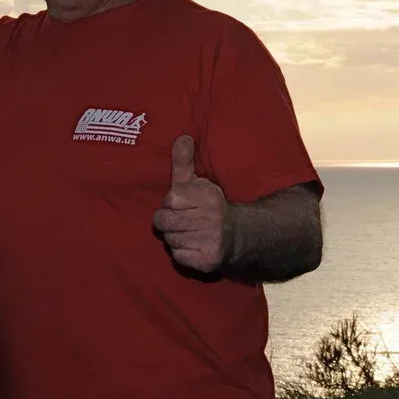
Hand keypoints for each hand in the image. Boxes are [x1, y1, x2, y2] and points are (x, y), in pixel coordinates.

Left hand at [152, 135, 232, 272]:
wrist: (235, 237)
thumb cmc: (206, 207)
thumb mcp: (195, 182)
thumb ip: (183, 162)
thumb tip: (181, 138)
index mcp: (208, 196)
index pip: (169, 199)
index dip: (171, 203)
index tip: (184, 205)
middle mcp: (211, 218)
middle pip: (163, 221)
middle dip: (168, 221)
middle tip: (181, 221)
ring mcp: (210, 240)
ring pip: (169, 239)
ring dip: (174, 237)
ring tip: (188, 233)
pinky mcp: (207, 260)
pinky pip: (177, 256)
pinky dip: (181, 253)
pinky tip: (192, 246)